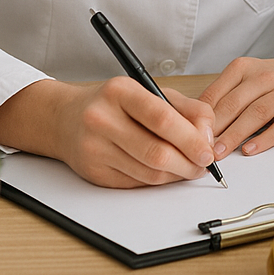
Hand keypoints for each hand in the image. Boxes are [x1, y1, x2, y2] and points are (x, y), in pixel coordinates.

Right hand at [0, 76, 218, 187]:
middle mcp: (102, 119)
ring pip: (147, 172)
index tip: (207, 150)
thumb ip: (185, 108)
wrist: (65, 119)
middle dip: (188, 162)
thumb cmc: (115, 103)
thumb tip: (208, 134)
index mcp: (120, 92)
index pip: (161, 118)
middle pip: (155, 151)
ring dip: (176, 175)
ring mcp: (94, 148)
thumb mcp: (150, 92)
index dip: (190, 138)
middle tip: (204, 165)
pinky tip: (167, 172)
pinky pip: (135, 182)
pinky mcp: (93, 172)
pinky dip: (158, 180)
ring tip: (190, 168)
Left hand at [199, 45, 273, 159]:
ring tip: (219, 153)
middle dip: (214, 129)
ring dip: (234, 136)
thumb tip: (193, 123)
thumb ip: (224, 94)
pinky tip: (250, 150)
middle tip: (199, 148)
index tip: (187, 135)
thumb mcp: (248, 76)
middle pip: (234, 104)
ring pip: (255, 115)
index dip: (200, 116)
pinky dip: (264, 140)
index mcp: (245, 68)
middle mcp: (265, 77)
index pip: (216, 93)